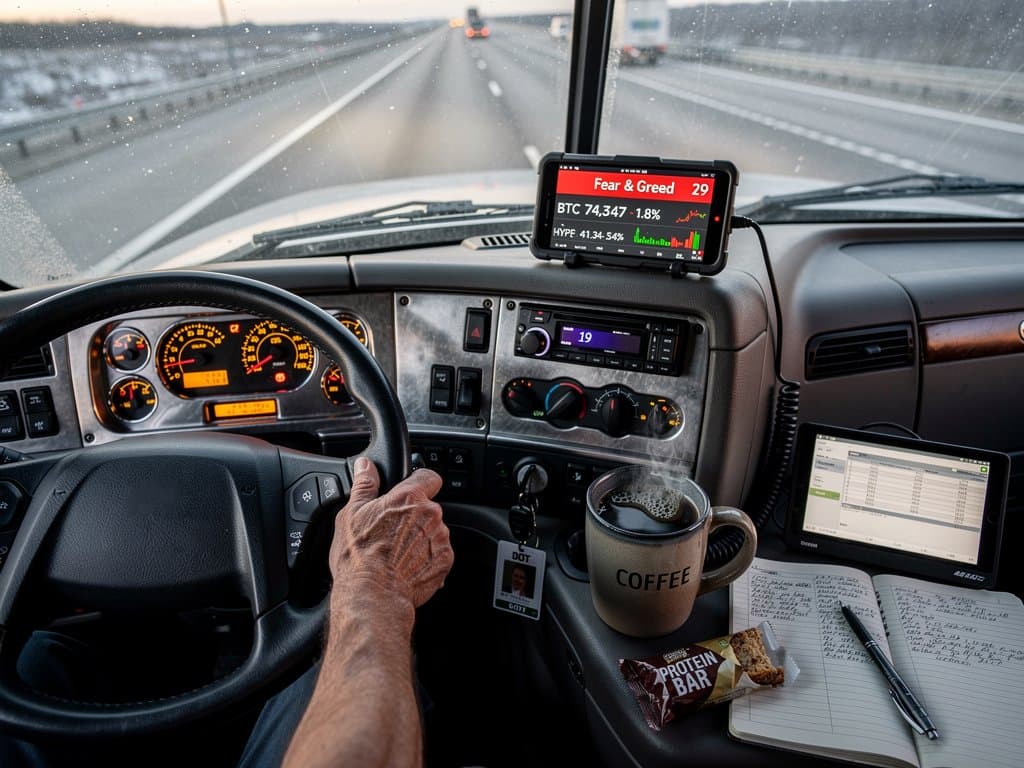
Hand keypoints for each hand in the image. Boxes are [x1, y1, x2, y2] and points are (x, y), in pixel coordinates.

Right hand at [329, 457, 452, 612]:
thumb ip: (364, 484)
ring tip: (396, 552)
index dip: (420, 481)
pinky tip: (405, 566)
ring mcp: (440, 539)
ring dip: (421, 538)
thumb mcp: (352, 513)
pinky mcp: (444, 562)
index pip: (429, 476)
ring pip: (434, 531)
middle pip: (429, 507)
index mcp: (409, 498)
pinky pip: (438, 554)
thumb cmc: (359, 555)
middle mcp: (430, 515)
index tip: (411, 490)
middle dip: (414, 516)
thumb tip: (365, 465)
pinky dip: (426, 558)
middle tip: (392, 531)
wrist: (372, 594)